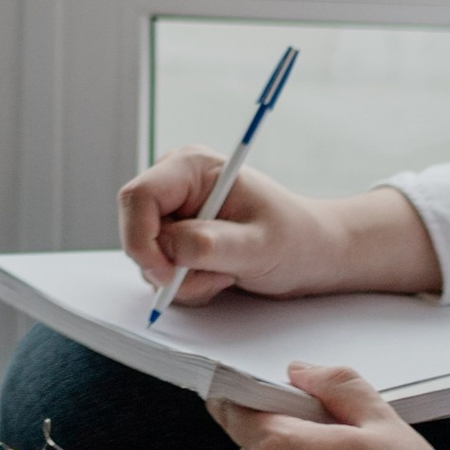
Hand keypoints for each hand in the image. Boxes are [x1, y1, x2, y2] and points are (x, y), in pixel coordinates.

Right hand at [119, 155, 441, 306]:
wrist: (312, 254)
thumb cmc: (295, 240)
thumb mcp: (259, 245)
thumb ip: (211, 245)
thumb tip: (169, 247)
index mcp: (192, 167)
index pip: (138, 197)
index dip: (141, 238)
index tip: (166, 273)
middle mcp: (176, 183)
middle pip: (136, 228)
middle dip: (169, 264)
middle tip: (213, 275)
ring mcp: (173, 210)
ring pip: (146, 254)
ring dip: (183, 278)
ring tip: (225, 273)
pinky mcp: (175, 235)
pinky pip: (158, 268)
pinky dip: (185, 283)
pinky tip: (218, 275)